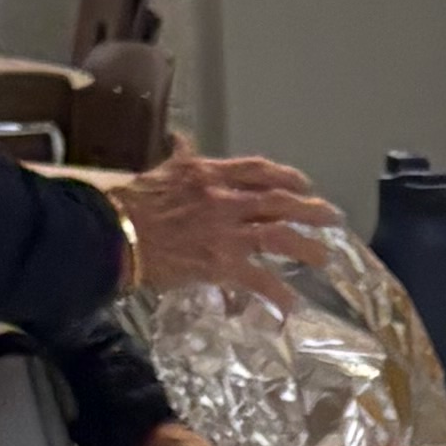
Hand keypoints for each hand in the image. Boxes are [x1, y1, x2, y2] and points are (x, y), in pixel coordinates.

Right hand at [106, 148, 331, 293]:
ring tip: (324, 257)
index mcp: (209, 174)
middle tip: (333, 218)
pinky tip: (292, 306)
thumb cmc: (129, 203)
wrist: (112, 232)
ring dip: (306, 247)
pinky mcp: (220, 263)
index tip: (303, 184)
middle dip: (310, 209)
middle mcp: (224, 198)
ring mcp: (225, 231)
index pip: (259, 170)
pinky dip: (278, 294)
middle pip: (279, 201)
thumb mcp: (160, 170)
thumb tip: (182, 139)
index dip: (287, 176)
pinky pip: (259, 279)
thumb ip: (179, 158)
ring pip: (279, 237)